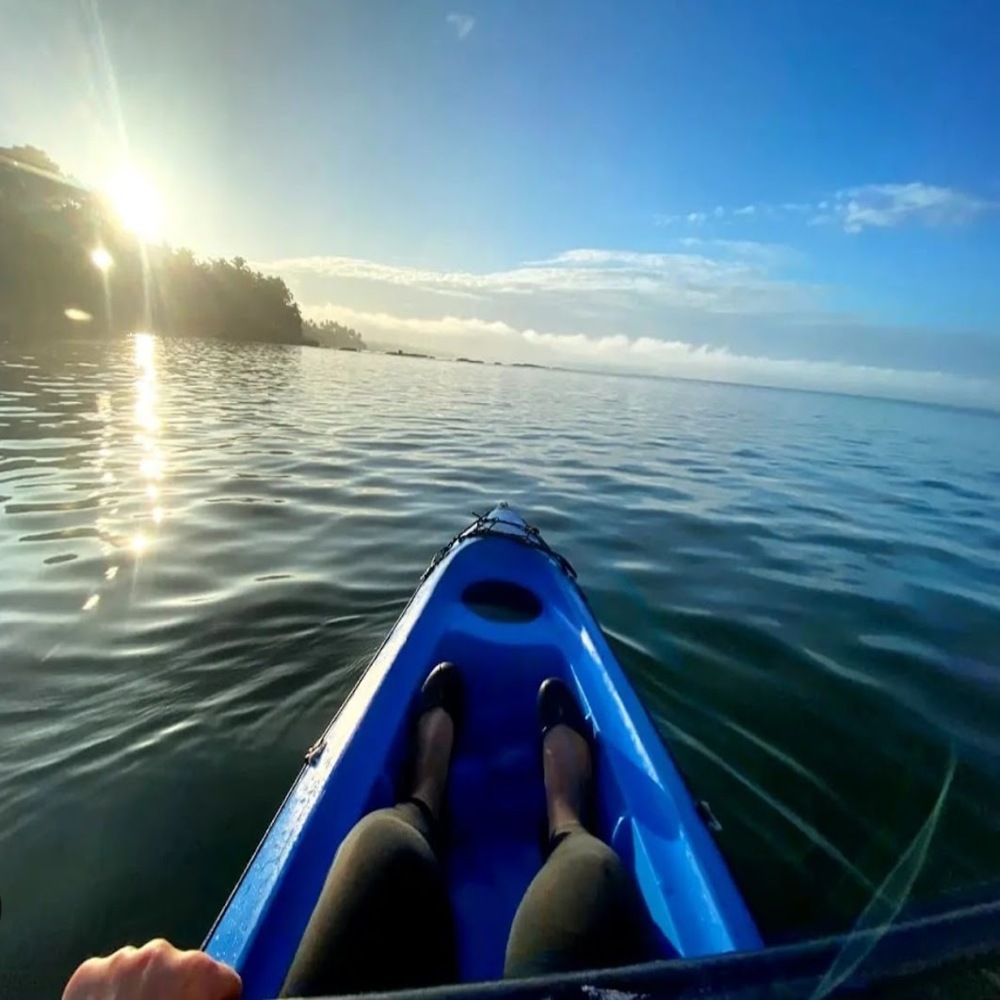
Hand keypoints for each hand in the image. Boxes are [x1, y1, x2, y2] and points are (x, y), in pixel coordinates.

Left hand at [63, 938, 240, 999]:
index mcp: (198, 970)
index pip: (223, 980)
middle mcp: (161, 955)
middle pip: (182, 970)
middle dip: (178, 995)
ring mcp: (121, 961)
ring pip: (144, 971)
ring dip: (145, 992)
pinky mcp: (89, 972)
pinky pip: (109, 976)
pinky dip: (112, 994)